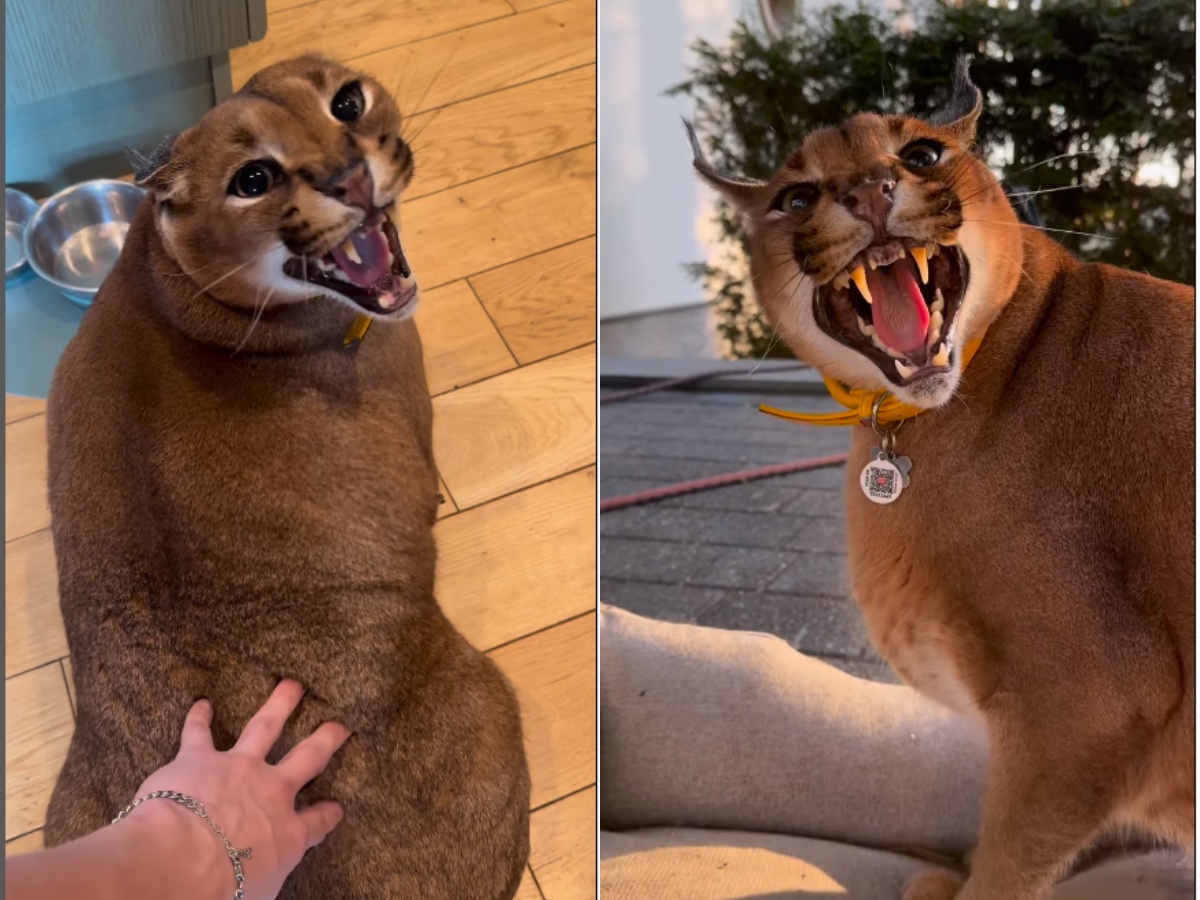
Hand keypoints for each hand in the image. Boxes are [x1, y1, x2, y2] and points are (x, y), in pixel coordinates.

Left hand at [122, 680, 350, 899]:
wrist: (179, 864)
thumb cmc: (219, 893)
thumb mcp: (255, 896)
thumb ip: (262, 883)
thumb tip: (256, 887)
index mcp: (288, 835)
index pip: (317, 822)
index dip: (328, 813)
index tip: (335, 807)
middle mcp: (272, 794)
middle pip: (308, 758)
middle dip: (326, 739)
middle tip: (339, 724)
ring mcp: (239, 769)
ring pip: (266, 727)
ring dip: (280, 704)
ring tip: (291, 685)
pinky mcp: (200, 759)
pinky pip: (199, 733)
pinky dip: (199, 717)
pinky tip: (201, 704)